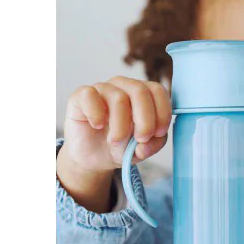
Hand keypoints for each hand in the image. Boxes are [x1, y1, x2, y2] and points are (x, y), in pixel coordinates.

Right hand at [57, 76, 170, 212]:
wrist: (94, 157)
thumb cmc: (122, 146)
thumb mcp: (143, 149)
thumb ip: (153, 144)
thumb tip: (146, 142)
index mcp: (144, 95)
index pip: (158, 91)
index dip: (162, 112)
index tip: (159, 133)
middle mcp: (124, 86)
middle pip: (140, 91)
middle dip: (145, 120)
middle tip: (141, 139)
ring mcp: (103, 89)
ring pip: (118, 98)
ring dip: (120, 125)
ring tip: (116, 141)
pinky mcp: (81, 95)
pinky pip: (90, 95)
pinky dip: (96, 114)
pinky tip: (97, 126)